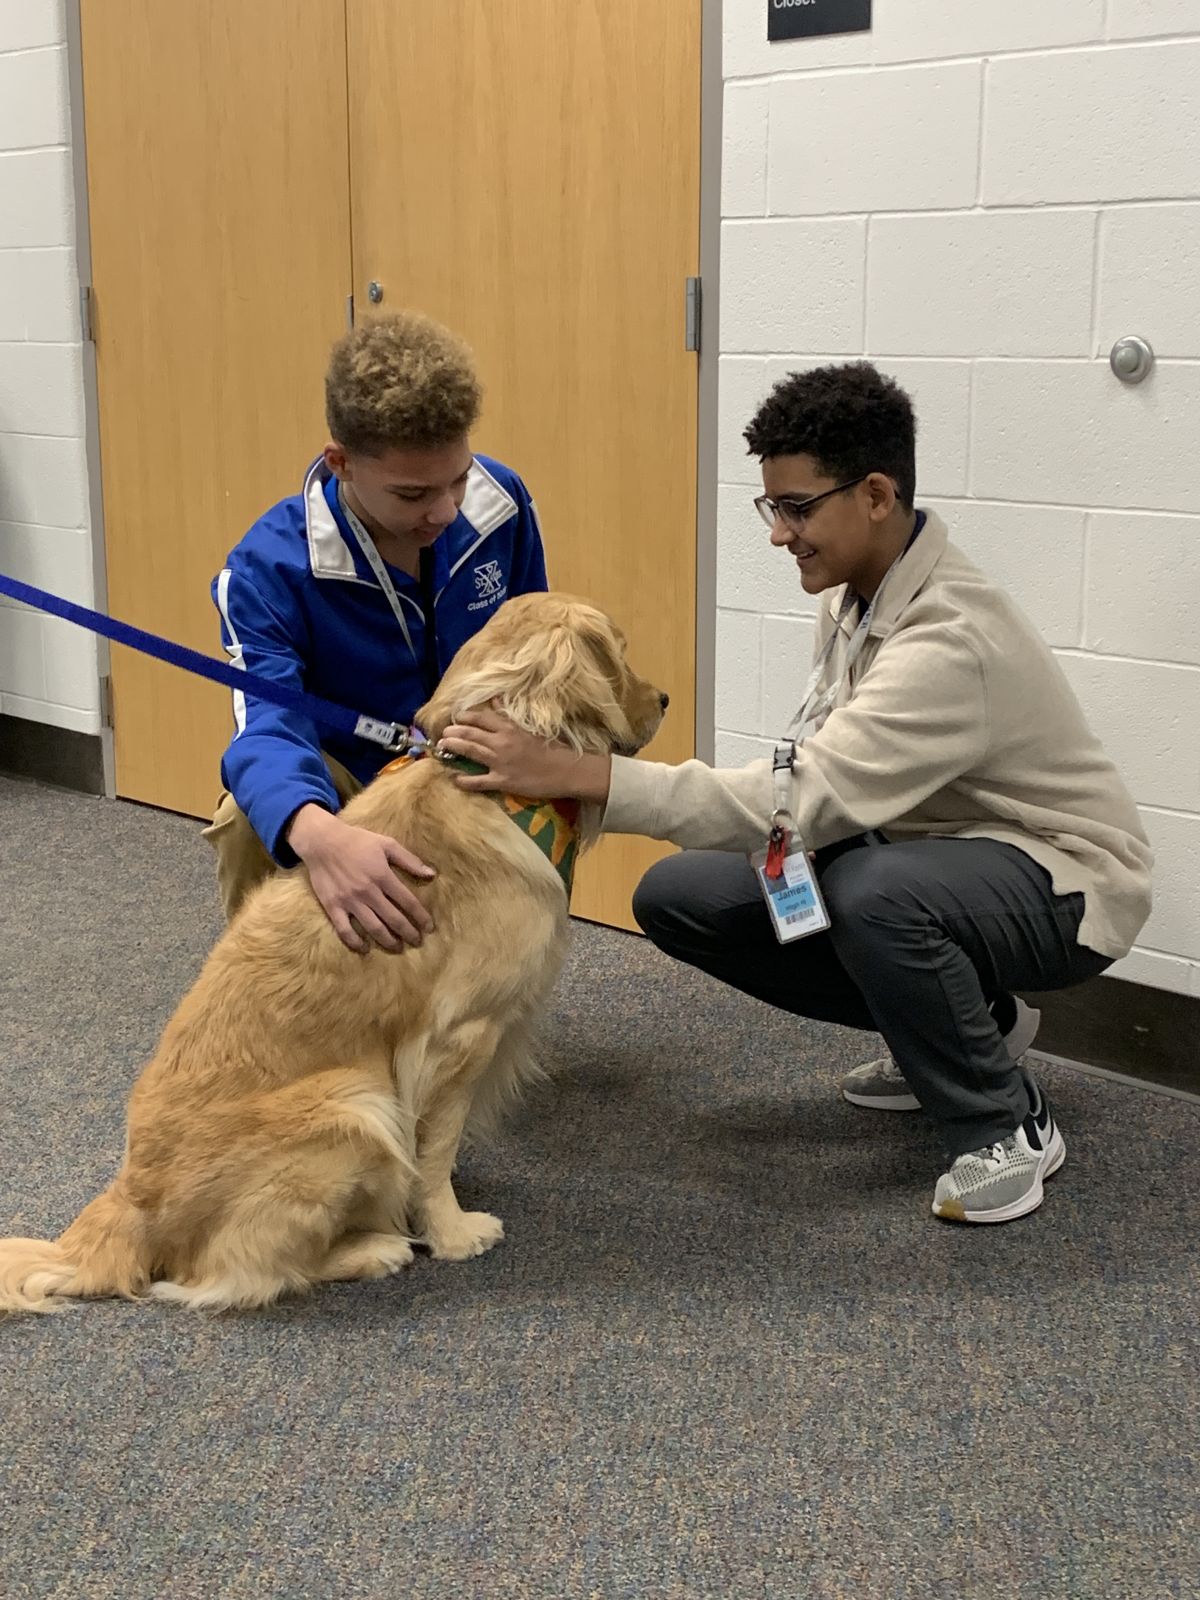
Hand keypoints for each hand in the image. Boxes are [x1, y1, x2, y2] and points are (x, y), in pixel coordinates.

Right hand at [286, 804, 434, 953]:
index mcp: (383, 876)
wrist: (322, 841)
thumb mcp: (386, 844)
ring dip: (388, 941)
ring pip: (373, 928)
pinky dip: (355, 942)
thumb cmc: (357, 841)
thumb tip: (432, 874)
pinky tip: (364, 948)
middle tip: (417, 942)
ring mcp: (350, 901)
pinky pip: (345, 930)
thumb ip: (410, 860)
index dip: (421, 917)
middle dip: (408, 933)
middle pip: (394, 919)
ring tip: (397, 948)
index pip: (408, 902)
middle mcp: (368, 892)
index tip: (429, 927)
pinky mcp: (333, 907)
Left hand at [437, 709, 611, 801]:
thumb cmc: (553, 748)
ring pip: (470, 752)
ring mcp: (500, 762)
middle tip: (443, 734)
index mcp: (510, 728)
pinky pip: (479, 781)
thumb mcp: (531, 727)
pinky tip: (454, 779)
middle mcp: (501, 742)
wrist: (567, 770)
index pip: (481, 717)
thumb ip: (510, 715)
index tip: (457, 718)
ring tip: (442, 747)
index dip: (465, 717)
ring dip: (454, 748)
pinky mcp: (503, 781)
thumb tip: (496, 698)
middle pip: (470, 733)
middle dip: (453, 732)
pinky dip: (465, 781)